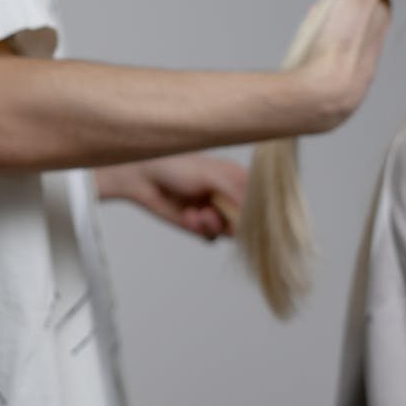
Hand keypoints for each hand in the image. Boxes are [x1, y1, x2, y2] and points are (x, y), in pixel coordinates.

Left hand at [95, 153, 246, 239]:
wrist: (144, 178)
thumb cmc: (177, 168)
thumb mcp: (211, 175)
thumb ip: (235, 191)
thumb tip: (254, 211)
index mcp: (238, 179)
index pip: (261, 200)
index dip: (257, 211)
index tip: (248, 216)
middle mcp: (229, 197)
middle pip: (247, 221)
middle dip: (233, 221)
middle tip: (216, 214)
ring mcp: (215, 212)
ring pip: (229, 233)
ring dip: (214, 225)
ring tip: (199, 214)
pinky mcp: (199, 226)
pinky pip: (210, 238)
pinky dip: (200, 230)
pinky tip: (188, 216)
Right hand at [295, 0, 405, 129]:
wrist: (322, 97)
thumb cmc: (340, 44)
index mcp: (378, 24)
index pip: (378, 0)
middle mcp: (371, 50)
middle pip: (361, 23)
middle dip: (345, 13)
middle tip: (326, 9)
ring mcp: (354, 72)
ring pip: (344, 48)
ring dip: (331, 38)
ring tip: (314, 35)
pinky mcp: (336, 90)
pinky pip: (329, 68)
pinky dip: (321, 60)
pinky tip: (308, 63)